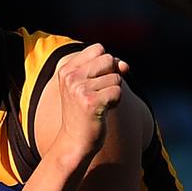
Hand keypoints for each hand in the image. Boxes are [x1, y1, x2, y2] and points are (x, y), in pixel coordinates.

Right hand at [55, 44, 130, 160]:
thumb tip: (125, 65)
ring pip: (116, 77)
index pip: (98, 48)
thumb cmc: (86, 112)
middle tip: (99, 94)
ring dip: (114, 92)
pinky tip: (103, 111)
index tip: (99, 80)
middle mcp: (70, 76)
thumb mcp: (93, 85)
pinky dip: (116, 102)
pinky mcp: (91, 102)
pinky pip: (118, 92)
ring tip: (99, 105)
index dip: (107, 63)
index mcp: (66, 68)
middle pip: (109, 59)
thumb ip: (109, 69)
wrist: (75, 141)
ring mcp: (79, 88)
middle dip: (112, 77)